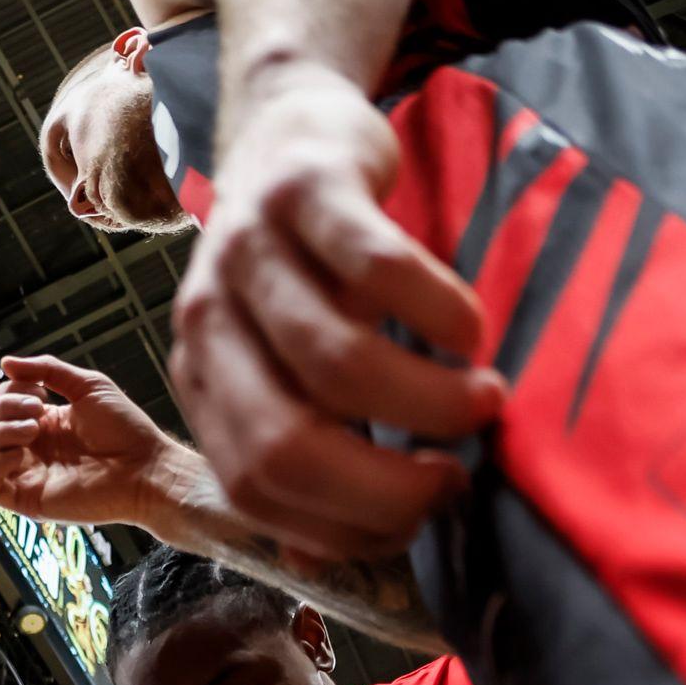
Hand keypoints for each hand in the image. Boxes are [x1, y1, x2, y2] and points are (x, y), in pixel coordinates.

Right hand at [0, 356, 181, 529]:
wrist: (146, 469)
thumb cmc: (125, 429)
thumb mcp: (87, 385)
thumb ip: (46, 369)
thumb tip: (4, 361)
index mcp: (40, 423)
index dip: (7, 391)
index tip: (42, 392)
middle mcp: (28, 449)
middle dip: (1, 408)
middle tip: (38, 408)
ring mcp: (26, 475)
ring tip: (34, 429)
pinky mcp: (27, 500)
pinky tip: (20, 453)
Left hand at [169, 61, 501, 563]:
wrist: (287, 129)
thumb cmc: (303, 270)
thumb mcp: (279, 361)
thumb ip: (302, 444)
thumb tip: (339, 556)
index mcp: (203, 380)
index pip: (256, 488)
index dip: (345, 524)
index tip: (418, 521)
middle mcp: (208, 320)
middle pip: (287, 443)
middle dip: (386, 486)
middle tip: (457, 473)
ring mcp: (248, 250)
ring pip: (336, 363)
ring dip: (426, 402)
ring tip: (482, 400)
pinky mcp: (305, 189)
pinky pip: (377, 269)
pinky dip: (439, 314)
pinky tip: (471, 332)